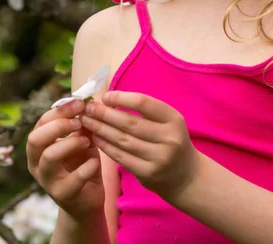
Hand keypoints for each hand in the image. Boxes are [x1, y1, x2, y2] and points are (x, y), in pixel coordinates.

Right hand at [26, 98, 104, 219]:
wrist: (87, 199)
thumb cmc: (82, 163)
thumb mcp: (82, 140)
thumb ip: (82, 124)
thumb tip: (88, 104)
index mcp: (40, 146)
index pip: (41, 123)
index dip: (61, 110)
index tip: (81, 104)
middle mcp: (37, 163)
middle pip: (35, 139)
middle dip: (58, 126)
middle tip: (79, 122)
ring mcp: (48, 181)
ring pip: (49, 157)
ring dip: (70, 143)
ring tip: (87, 141)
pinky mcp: (63, 196)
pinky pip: (72, 180)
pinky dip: (86, 167)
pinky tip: (95, 161)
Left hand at [81, 91, 200, 202]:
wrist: (186, 176)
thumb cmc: (171, 140)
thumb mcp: (168, 121)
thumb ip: (145, 110)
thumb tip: (110, 99)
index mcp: (173, 118)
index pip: (144, 103)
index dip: (121, 98)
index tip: (105, 96)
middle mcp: (168, 137)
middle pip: (130, 123)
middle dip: (105, 114)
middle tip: (88, 108)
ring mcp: (158, 157)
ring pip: (123, 140)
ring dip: (101, 129)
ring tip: (86, 121)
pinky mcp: (148, 173)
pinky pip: (121, 157)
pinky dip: (106, 146)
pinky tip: (95, 138)